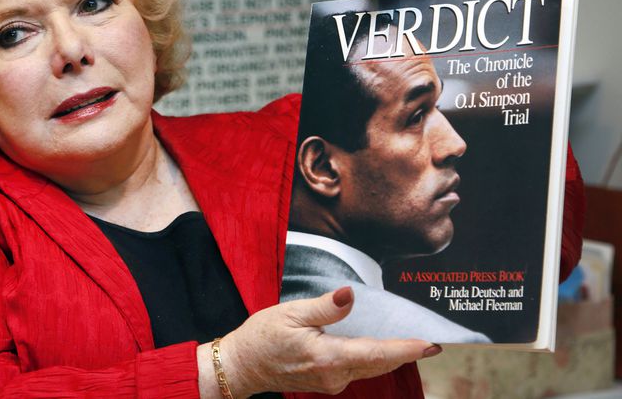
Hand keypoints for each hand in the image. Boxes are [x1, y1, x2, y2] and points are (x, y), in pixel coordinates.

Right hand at [197, 287, 440, 396]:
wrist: (242, 366)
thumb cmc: (261, 337)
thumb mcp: (289, 314)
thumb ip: (324, 306)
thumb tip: (350, 295)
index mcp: (328, 356)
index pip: (376, 352)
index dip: (405, 348)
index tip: (430, 344)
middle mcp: (334, 374)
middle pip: (379, 363)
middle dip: (407, 353)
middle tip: (434, 342)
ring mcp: (331, 381)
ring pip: (370, 367)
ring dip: (392, 355)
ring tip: (415, 344)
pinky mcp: (326, 380)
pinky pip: (358, 368)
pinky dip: (374, 357)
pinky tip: (381, 349)